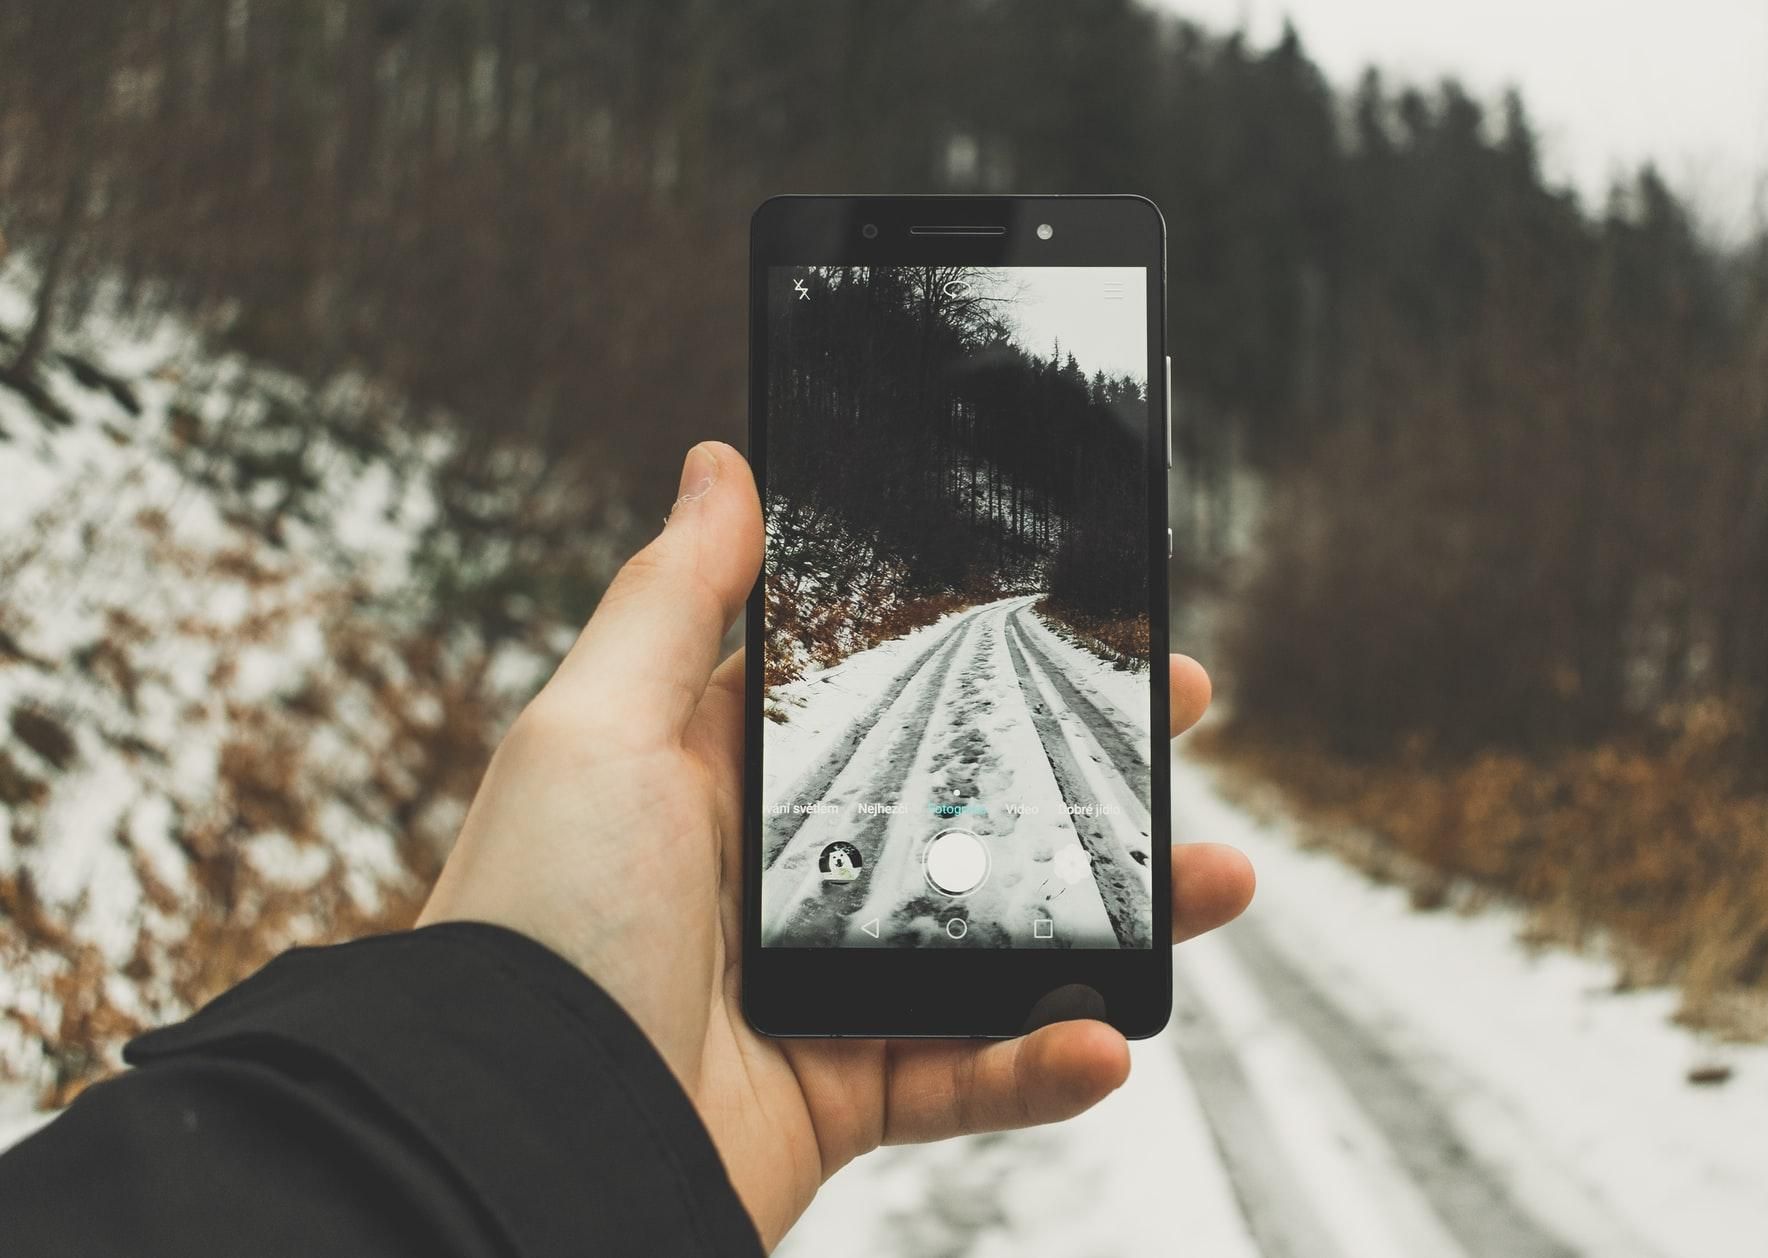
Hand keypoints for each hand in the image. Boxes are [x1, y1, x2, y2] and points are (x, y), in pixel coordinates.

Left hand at [419, 442, 1254, 1247]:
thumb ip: (673, 597)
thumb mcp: (595, 727)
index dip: (982, 645)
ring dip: (1118, 915)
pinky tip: (1106, 1038)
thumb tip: (720, 466)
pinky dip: (1045, 1063)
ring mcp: (820, 984)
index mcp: (727, 774)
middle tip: (1180, 714)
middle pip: (964, 802)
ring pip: (999, 939)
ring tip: (1216, 879)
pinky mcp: (843, 1093)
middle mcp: (782, 874)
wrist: (513, 1136)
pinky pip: (969, 1078)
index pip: (882, 687)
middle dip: (1081, 760)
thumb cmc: (534, 918)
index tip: (1077, 613)